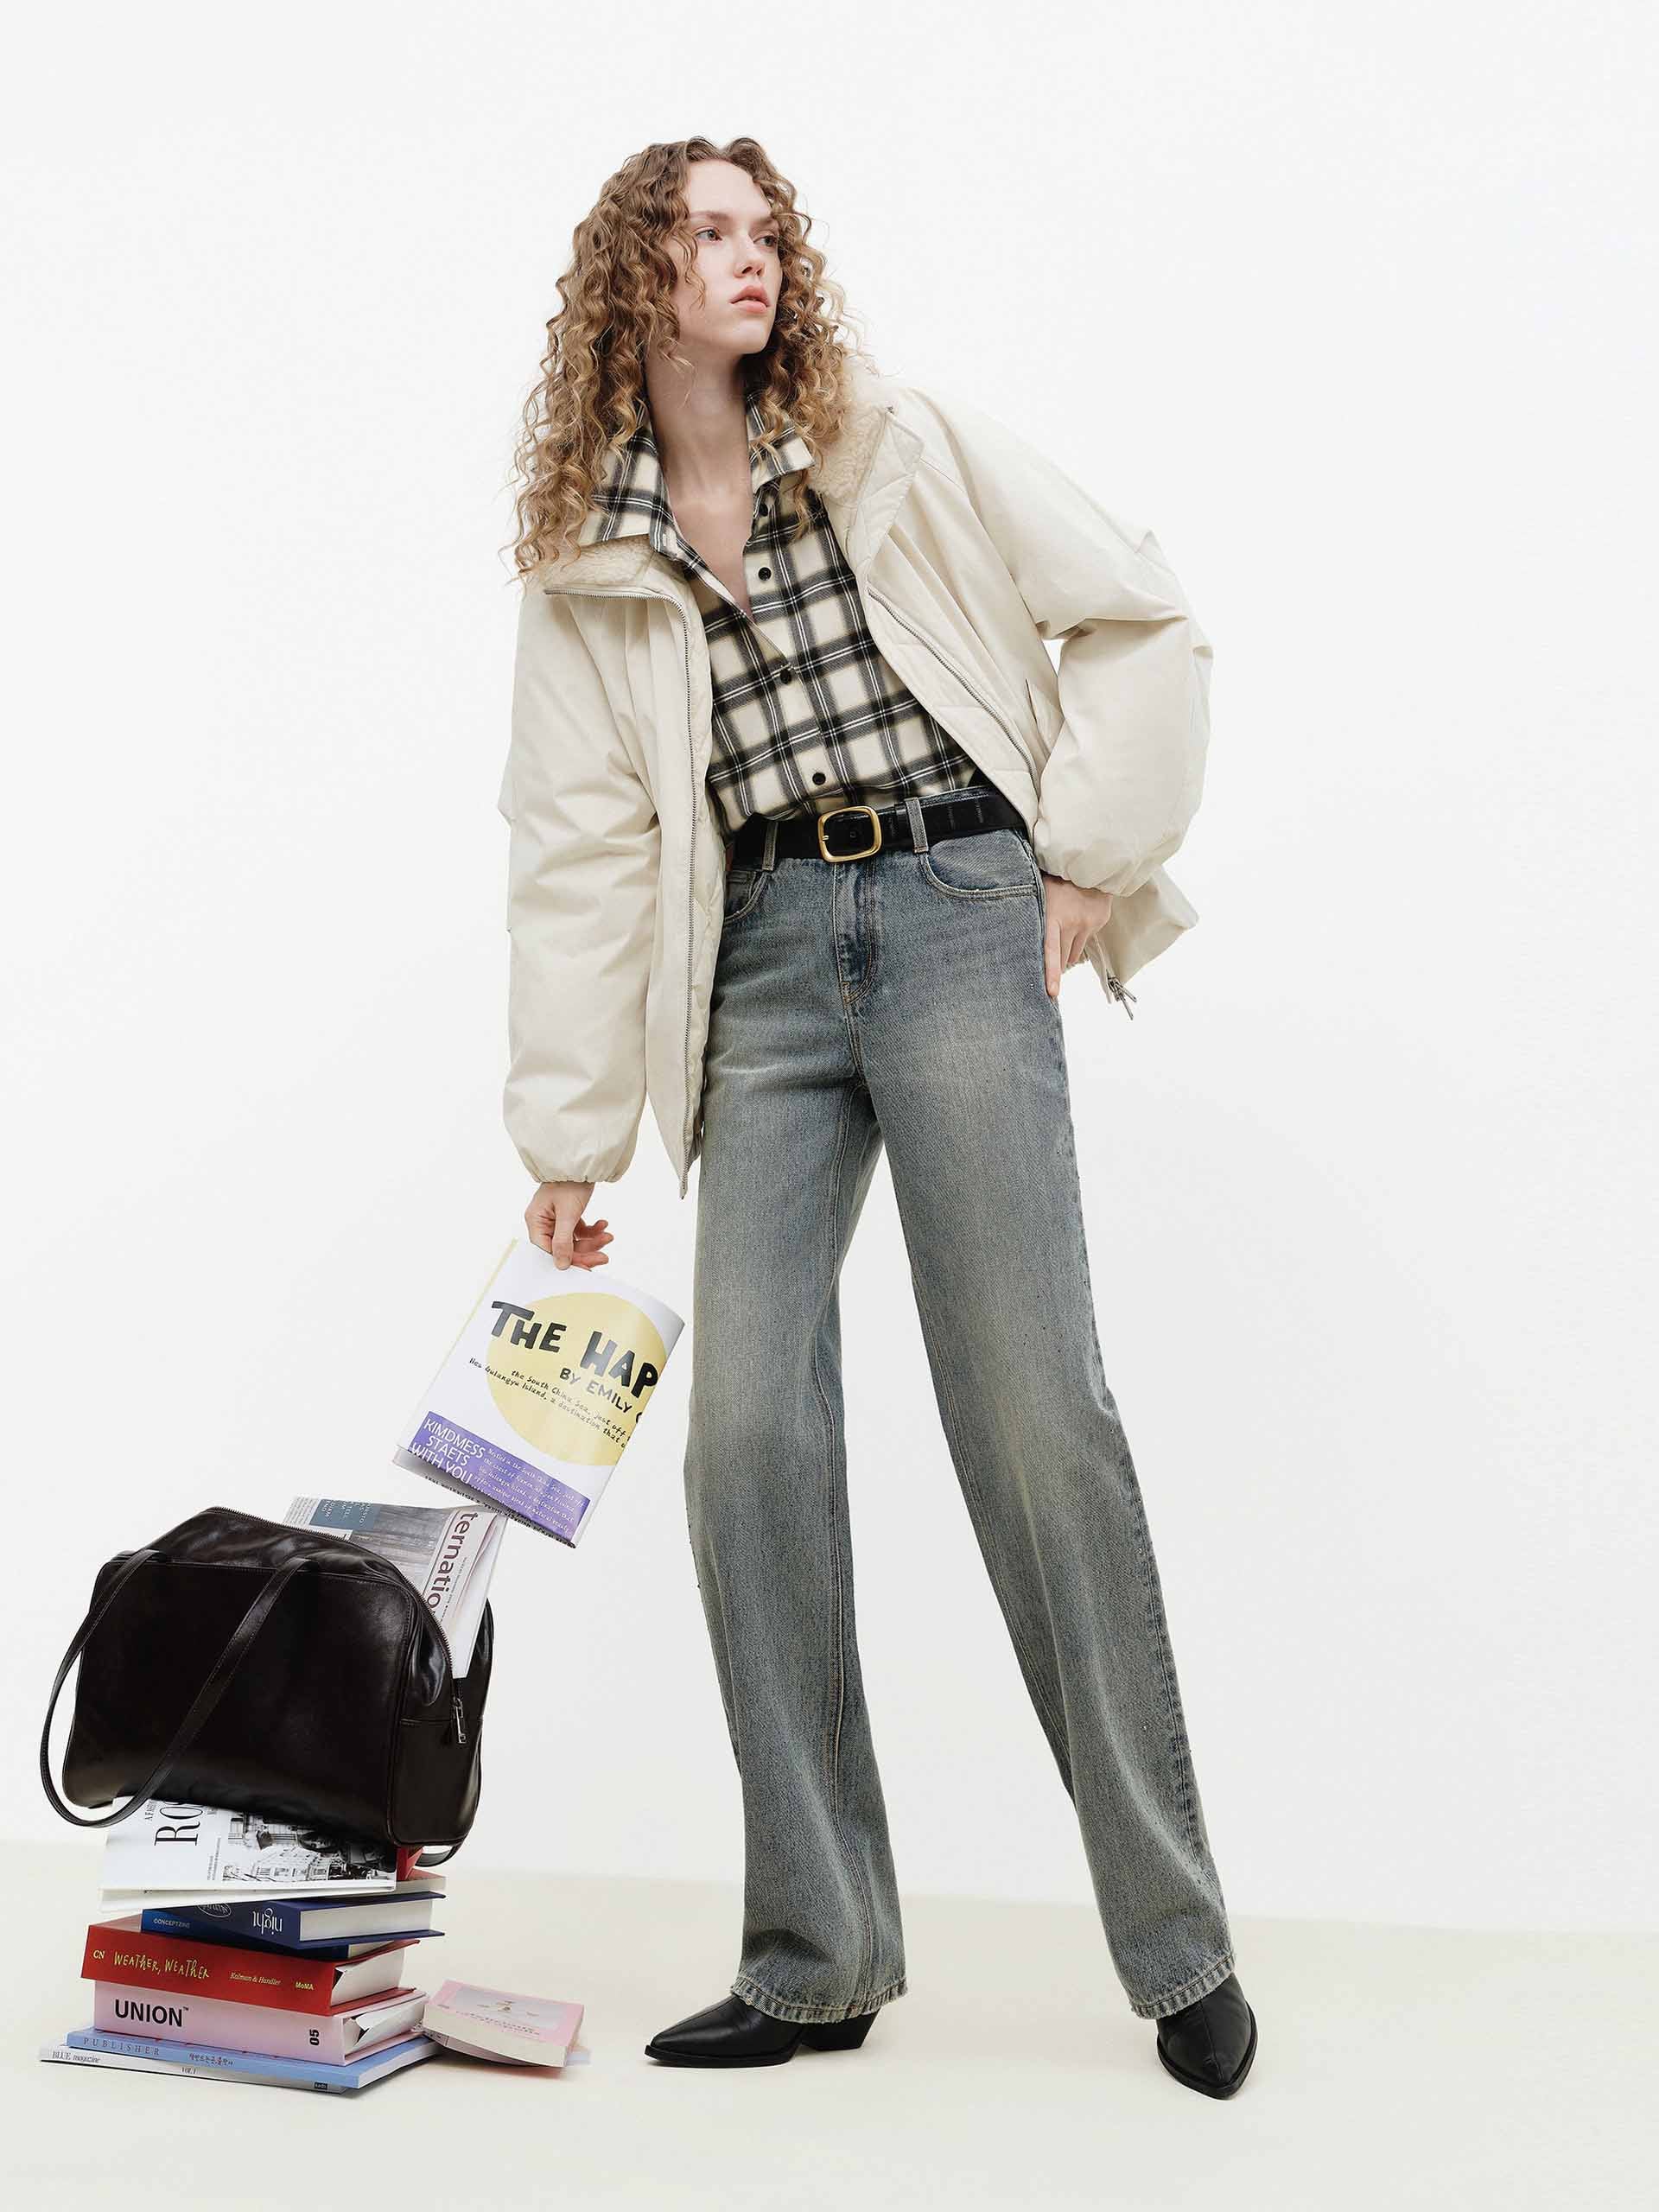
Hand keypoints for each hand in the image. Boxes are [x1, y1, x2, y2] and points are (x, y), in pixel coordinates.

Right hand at [525, 1181, 614, 1270]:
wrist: (583, 1162)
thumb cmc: (570, 1182)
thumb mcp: (568, 1214)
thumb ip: (564, 1241)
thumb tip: (561, 1265)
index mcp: (535, 1221)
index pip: (548, 1250)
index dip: (567, 1260)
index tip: (586, 1268)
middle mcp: (543, 1221)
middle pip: (563, 1247)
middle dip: (585, 1252)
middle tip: (603, 1257)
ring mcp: (555, 1219)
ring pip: (574, 1240)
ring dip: (592, 1241)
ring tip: (608, 1237)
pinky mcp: (567, 1215)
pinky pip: (579, 1230)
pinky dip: (592, 1230)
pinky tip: (603, 1225)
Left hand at [1037, 874, 1112, 998]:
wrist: (1088, 864)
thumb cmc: (1056, 879)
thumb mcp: (1039, 894)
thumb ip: (1034, 917)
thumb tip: (1018, 942)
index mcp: (1053, 917)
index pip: (1051, 951)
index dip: (1051, 974)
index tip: (1052, 993)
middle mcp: (1072, 923)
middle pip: (1063, 958)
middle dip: (1057, 962)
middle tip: (1051, 954)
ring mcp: (1088, 924)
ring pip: (1074, 954)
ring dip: (1068, 950)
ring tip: (1063, 930)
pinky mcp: (1099, 923)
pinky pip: (1086, 941)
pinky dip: (1079, 937)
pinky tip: (1077, 919)